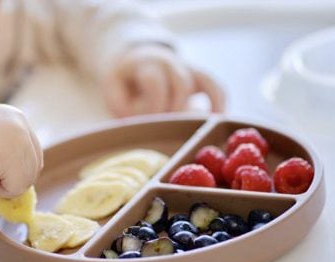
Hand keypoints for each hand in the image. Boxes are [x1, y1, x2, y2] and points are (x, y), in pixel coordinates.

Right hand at [0, 97, 42, 197]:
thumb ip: (4, 151)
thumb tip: (14, 179)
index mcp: (17, 118)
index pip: (32, 153)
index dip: (17, 169)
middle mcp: (23, 127)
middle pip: (34, 167)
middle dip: (13, 178)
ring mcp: (20, 141)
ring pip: (27, 179)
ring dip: (5, 184)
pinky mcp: (13, 158)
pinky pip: (16, 187)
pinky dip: (0, 190)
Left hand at [101, 45, 224, 116]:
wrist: (132, 59)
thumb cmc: (122, 83)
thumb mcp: (114, 93)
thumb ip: (127, 107)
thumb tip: (151, 123)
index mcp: (143, 62)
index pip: (155, 81)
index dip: (154, 104)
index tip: (150, 122)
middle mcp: (168, 60)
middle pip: (181, 83)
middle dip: (177, 109)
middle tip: (172, 130)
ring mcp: (185, 67)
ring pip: (205, 80)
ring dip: (206, 105)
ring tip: (208, 128)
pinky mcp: (197, 76)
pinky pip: (216, 85)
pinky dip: (220, 102)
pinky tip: (218, 122)